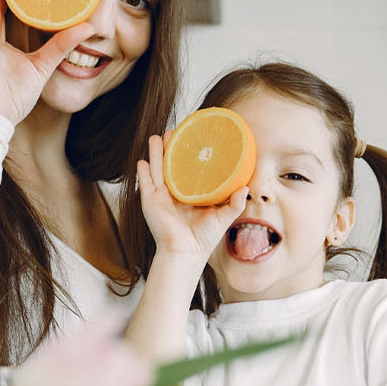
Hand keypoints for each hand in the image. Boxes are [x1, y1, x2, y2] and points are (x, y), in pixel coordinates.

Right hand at [136, 133, 248, 264]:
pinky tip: (141, 161)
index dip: (189, 155)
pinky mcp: (151, 202)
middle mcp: (175, 194)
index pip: (189, 170)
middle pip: (170, 165)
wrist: (185, 253)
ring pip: (157, 169)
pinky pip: (145, 184)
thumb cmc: (204, 238)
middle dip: (170, 149)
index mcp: (191, 195)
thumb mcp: (223, 217)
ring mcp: (162, 197)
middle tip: (172, 132)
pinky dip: (143, 173)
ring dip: (155, 154)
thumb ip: (234, 203)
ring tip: (156, 138)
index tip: (193, 139)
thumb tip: (245, 187)